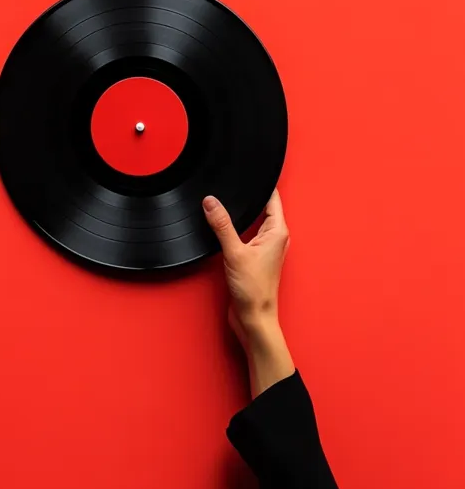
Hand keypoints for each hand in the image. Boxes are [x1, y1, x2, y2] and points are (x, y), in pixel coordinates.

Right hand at [203, 189, 293, 395]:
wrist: (254, 318)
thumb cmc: (254, 290)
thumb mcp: (234, 252)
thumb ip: (222, 225)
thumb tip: (211, 202)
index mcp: (278, 231)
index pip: (273, 198)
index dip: (263, 184)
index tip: (253, 170)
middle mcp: (275, 237)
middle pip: (264, 207)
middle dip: (250, 197)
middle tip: (236, 183)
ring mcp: (266, 248)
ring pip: (254, 221)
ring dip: (242, 214)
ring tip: (227, 203)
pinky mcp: (255, 257)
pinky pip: (247, 235)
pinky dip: (237, 229)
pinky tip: (224, 228)